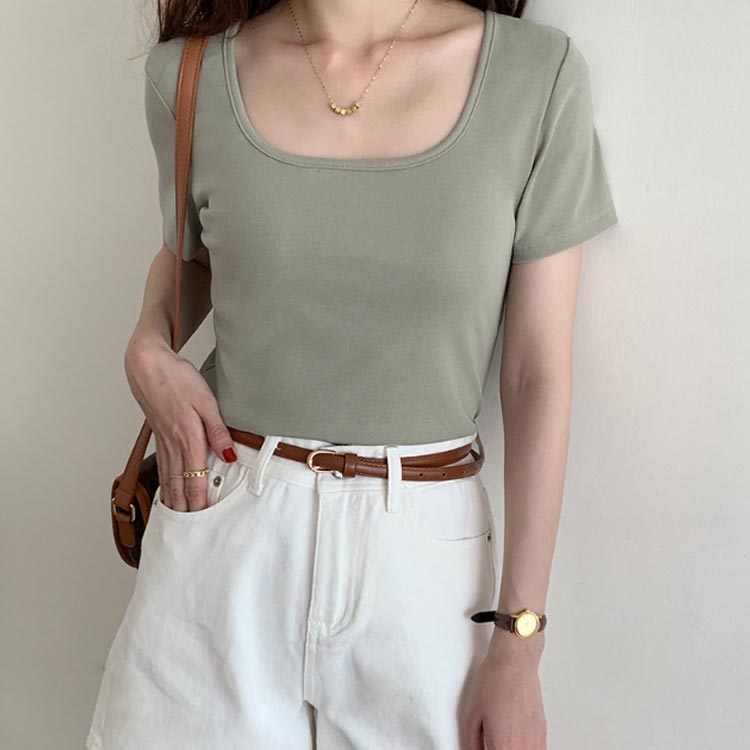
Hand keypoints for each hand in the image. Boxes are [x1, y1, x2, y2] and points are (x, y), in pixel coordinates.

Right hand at [125, 335, 237, 511]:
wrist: (148, 366)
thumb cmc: (179, 379)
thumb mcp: (207, 401)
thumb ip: (218, 431)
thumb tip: (229, 457)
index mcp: (188, 438)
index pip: (196, 479)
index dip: (200, 502)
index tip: (204, 522)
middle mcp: (173, 445)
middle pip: (180, 485)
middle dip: (185, 511)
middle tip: (189, 534)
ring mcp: (164, 442)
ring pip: (169, 479)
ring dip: (173, 502)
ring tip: (177, 522)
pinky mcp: (159, 436)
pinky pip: (164, 467)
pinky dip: (165, 485)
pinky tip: (167, 492)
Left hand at [461, 629, 546, 749]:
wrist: (515, 661)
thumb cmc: (495, 680)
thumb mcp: (472, 714)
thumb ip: (472, 742)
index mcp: (503, 746)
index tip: (483, 748)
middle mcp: (523, 747)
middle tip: (490, 743)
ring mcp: (536, 741)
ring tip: (502, 742)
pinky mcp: (543, 732)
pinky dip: (524, 749)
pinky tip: (515, 743)